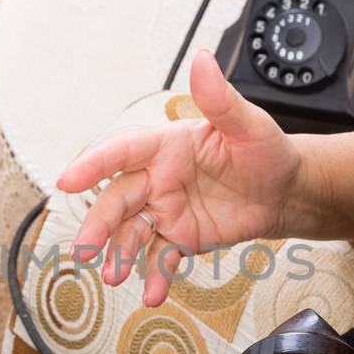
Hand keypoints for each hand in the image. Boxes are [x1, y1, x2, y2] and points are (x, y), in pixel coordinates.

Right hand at [55, 50, 299, 306]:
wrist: (286, 192)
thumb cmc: (266, 151)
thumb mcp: (249, 125)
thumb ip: (220, 100)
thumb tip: (202, 60)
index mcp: (167, 145)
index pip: (124, 151)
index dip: (95, 163)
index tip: (67, 180)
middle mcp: (159, 178)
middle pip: (118, 200)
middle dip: (98, 224)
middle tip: (84, 250)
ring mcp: (166, 210)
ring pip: (130, 232)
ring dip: (118, 253)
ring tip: (113, 275)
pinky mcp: (179, 237)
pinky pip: (160, 257)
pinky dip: (154, 276)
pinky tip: (152, 293)